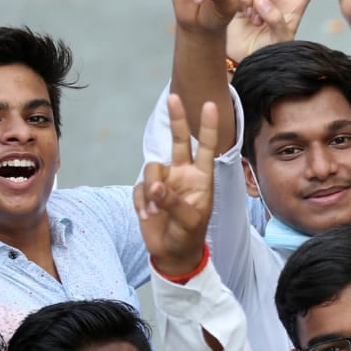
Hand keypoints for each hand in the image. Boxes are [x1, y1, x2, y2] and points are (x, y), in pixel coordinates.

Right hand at [134, 96, 219, 275]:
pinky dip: (141, 202)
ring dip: (151, 189)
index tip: (211, 105)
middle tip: (174, 97)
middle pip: (179, 141)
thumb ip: (173, 202)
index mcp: (201, 179)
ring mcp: (164, 181)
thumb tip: (155, 187)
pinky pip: (139, 188)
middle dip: (177, 120)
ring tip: (156, 211)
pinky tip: (148, 215)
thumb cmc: (189, 235)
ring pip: (152, 168)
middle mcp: (183, 175)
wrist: (173, 253)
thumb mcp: (189, 220)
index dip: (207, 127)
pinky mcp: (146, 191)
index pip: (206, 148)